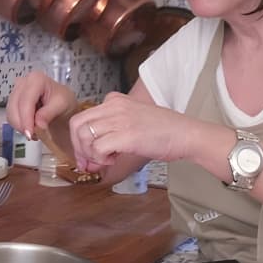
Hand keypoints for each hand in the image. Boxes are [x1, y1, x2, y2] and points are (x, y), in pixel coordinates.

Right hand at [6, 70, 76, 137]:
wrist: (62, 104)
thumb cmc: (64, 101)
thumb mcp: (62, 105)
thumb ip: (49, 113)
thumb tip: (38, 124)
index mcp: (36, 79)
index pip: (26, 100)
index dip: (26, 118)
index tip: (30, 134)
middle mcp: (23, 82)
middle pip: (15, 106)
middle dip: (22, 124)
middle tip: (34, 136)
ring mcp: (16, 91)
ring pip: (10, 113)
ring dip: (20, 126)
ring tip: (34, 133)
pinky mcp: (13, 101)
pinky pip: (11, 116)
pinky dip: (18, 125)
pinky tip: (30, 128)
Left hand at [69, 91, 196, 171]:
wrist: (185, 133)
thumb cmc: (163, 130)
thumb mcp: (132, 120)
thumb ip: (111, 133)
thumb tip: (90, 157)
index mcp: (114, 100)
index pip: (82, 116)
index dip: (79, 140)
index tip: (86, 156)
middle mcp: (114, 106)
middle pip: (76, 125)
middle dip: (78, 148)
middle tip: (88, 163)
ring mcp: (119, 119)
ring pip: (84, 136)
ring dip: (90, 154)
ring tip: (106, 160)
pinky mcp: (126, 135)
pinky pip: (97, 149)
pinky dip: (101, 159)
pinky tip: (115, 160)